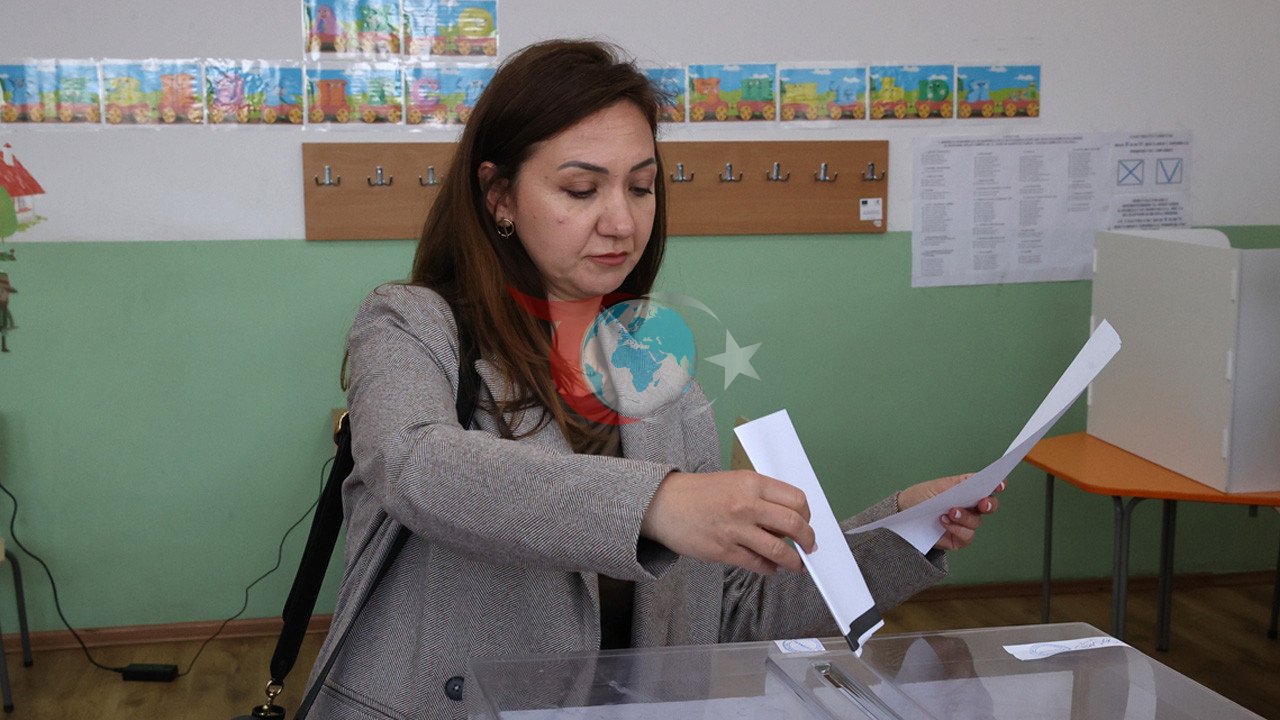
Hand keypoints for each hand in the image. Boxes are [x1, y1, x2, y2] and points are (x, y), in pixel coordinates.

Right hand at [641, 470, 816, 574]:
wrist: (664, 504)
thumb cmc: (699, 493)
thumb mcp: (734, 481)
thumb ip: (760, 496)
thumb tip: (788, 518)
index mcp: (751, 483)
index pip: (795, 499)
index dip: (807, 514)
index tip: (807, 522)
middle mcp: (746, 504)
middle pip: (793, 524)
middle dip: (807, 539)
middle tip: (809, 545)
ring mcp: (735, 529)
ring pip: (778, 549)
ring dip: (793, 560)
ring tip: (796, 564)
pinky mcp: (723, 550)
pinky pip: (757, 564)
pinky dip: (769, 568)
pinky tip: (771, 567)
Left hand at [897, 474, 1002, 550]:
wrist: (904, 514)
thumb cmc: (921, 497)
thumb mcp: (937, 486)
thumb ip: (958, 483)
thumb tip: (977, 478)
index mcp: (967, 491)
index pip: (987, 488)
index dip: (997, 486)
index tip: (1000, 485)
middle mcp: (970, 508)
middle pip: (989, 507)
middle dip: (989, 504)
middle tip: (982, 503)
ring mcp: (965, 524)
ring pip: (977, 522)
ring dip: (965, 517)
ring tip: (949, 512)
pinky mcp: (959, 538)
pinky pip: (966, 536)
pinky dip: (957, 529)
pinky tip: (944, 522)